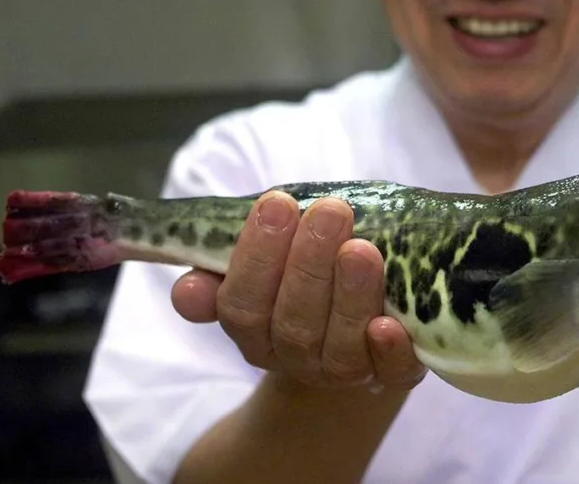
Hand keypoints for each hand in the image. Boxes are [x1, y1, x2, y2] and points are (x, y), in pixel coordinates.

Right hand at [170, 191, 426, 392]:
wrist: (366, 324)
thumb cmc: (309, 274)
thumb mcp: (266, 265)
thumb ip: (222, 268)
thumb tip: (187, 289)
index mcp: (255, 329)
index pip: (243, 304)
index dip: (257, 256)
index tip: (278, 203)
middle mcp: (295, 357)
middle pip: (293, 323)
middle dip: (310, 265)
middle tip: (330, 211)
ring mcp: (344, 371)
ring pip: (339, 346)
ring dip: (351, 296)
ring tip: (362, 249)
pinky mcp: (392, 375)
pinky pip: (390, 372)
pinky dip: (390, 350)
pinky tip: (390, 323)